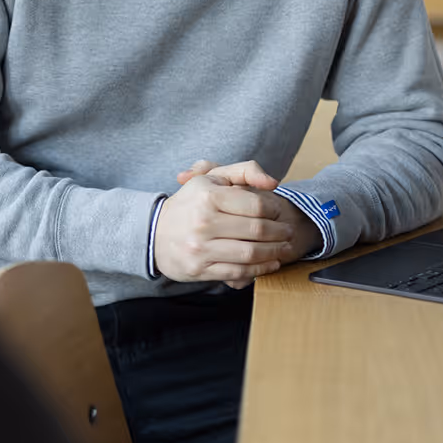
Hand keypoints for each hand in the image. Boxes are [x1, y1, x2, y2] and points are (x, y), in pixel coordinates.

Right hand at [177, 160, 322, 271]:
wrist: (154, 232)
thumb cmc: (190, 204)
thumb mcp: (212, 178)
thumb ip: (245, 170)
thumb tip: (272, 183)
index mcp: (208, 196)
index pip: (256, 204)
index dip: (275, 209)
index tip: (280, 212)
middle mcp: (203, 221)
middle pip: (257, 230)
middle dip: (280, 233)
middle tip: (288, 232)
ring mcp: (201, 247)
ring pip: (250, 253)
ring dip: (274, 252)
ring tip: (283, 248)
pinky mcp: (200, 268)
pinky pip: (238, 272)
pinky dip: (260, 269)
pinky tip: (269, 263)